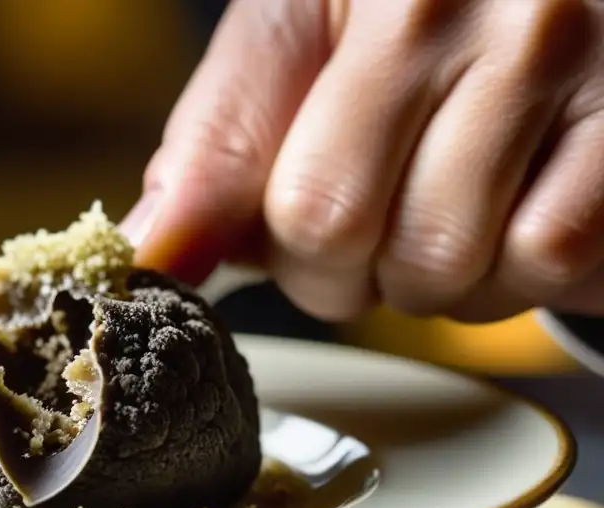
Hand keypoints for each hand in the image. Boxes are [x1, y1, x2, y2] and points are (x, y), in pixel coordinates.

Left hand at [126, 0, 603, 323]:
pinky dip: (524, 269)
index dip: (286, 244)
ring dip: (436, 274)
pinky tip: (523, 203)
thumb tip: (152, 251)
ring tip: (458, 198)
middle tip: (384, 212)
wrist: (566, 5)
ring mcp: (568, 57)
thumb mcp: (298, 50)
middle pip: (344, 239)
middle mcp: (470, 5)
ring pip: (446, 268)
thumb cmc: (414, 32)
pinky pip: (548, 262)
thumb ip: (221, 146)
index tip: (300, 226)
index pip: (286, 198)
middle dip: (349, 269)